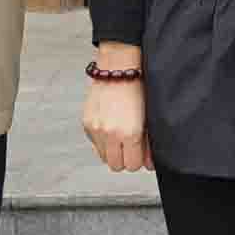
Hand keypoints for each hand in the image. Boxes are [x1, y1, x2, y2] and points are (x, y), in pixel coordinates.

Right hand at [82, 50, 150, 173]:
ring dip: (112, 151)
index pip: (132, 166)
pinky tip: (110, 125)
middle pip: (116, 166)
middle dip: (124, 158)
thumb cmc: (138, 89)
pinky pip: (95, 143)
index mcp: (130, 133)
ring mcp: (96, 129)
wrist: (118, 69)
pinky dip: (102, 140)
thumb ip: (148, 144)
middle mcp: (111, 134)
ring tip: (119, 135)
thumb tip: (148, 164)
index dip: (137, 160)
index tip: (140, 153)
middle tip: (130, 146)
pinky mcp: (86, 123)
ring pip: (103, 157)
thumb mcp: (148, 118)